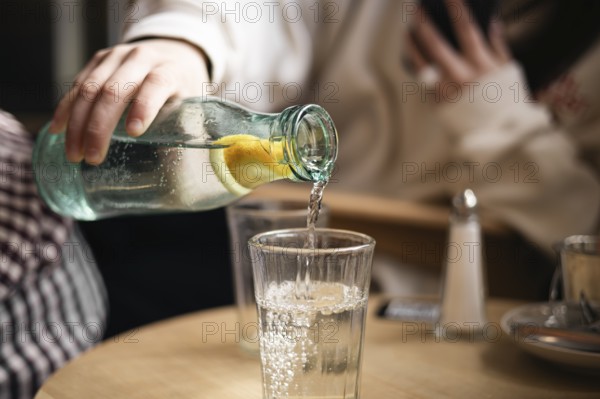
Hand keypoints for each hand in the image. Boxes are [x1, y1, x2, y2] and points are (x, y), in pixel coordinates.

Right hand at [50, 38, 209, 164]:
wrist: (173, 53)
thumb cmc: (183, 90)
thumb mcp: (193, 108)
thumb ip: (184, 134)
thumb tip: (175, 178)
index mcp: (170, 71)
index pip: (156, 85)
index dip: (144, 107)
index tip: (134, 133)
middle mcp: (141, 59)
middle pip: (114, 90)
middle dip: (99, 127)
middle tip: (92, 158)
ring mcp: (116, 57)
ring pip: (89, 88)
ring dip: (77, 124)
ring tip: (73, 154)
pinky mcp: (98, 61)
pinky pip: (76, 85)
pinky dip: (66, 109)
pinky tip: (58, 131)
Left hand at [407, 0, 510, 101]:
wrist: (498, 136)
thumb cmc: (507, 102)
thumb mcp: (509, 71)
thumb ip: (498, 46)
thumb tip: (491, 22)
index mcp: (481, 64)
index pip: (466, 29)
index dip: (456, 9)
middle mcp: (461, 76)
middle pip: (435, 43)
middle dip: (423, 23)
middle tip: (416, 8)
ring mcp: (446, 90)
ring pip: (421, 62)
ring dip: (411, 44)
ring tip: (407, 30)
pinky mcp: (437, 103)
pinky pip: (422, 80)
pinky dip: (416, 65)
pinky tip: (412, 54)